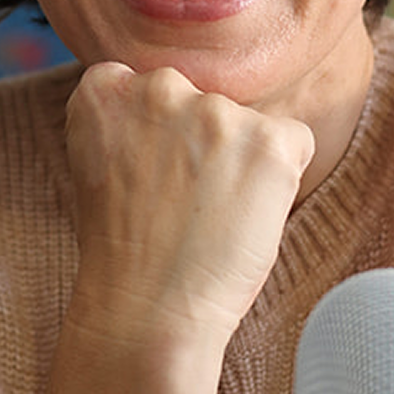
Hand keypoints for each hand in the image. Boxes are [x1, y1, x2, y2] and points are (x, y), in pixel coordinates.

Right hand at [65, 62, 313, 345]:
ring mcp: (216, 112)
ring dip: (239, 161)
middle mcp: (159, 86)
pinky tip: (243, 216)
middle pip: (201, 101)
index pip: (146, 86)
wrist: (145, 308)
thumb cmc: (123, 247)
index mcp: (106, 87)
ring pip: (245, 124)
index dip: (155, 137)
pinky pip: (293, 142)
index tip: (145, 177)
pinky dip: (280, 179)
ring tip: (209, 216)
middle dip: (200, 142)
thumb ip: (130, 117)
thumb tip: (181, 104)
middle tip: (181, 202)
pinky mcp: (268, 141)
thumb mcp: (101, 161)